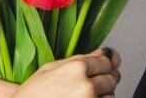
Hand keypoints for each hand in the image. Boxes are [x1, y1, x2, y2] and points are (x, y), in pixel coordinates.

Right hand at [0, 47, 121, 97]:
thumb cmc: (33, 93)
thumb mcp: (52, 68)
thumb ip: (80, 58)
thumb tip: (103, 53)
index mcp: (77, 67)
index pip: (106, 61)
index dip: (101, 65)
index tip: (96, 69)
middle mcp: (86, 85)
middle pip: (112, 78)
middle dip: (104, 80)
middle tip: (88, 85)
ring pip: (111, 95)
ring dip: (103, 95)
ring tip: (83, 95)